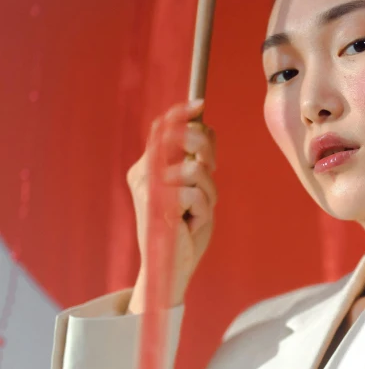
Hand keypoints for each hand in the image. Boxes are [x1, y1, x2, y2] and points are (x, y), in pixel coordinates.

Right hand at [126, 100, 216, 313]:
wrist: (172, 269)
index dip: (182, 112)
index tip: (201, 105)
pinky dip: (203, 211)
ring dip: (209, 192)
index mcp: (148, 167)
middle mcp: (142, 174)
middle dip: (207, 149)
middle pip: (182, 137)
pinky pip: (196, 195)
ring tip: (198, 211)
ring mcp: (147, 191)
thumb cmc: (186, 227)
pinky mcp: (156, 209)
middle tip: (212, 169)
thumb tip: (203, 126)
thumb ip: (195, 160)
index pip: (161, 128)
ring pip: (195, 168)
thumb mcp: (195, 187)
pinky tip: (191, 225)